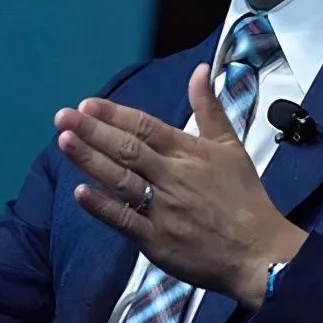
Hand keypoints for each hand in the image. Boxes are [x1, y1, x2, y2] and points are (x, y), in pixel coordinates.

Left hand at [53, 63, 306, 307]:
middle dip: (93, 131)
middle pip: (127, 149)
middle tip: (63, 116)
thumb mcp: (231, 147)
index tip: (87, 104)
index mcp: (188, 153)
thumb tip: (201, 70)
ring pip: (121, 180)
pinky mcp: (157, 241)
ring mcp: (163, 210)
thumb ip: (209, 108)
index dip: (115, 114)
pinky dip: (103, 206)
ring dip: (91, 160)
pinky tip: (79, 192)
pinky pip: (126, 221)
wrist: (260, 253)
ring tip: (64, 141)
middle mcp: (172, 177)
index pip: (146, 127)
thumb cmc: (244, 198)